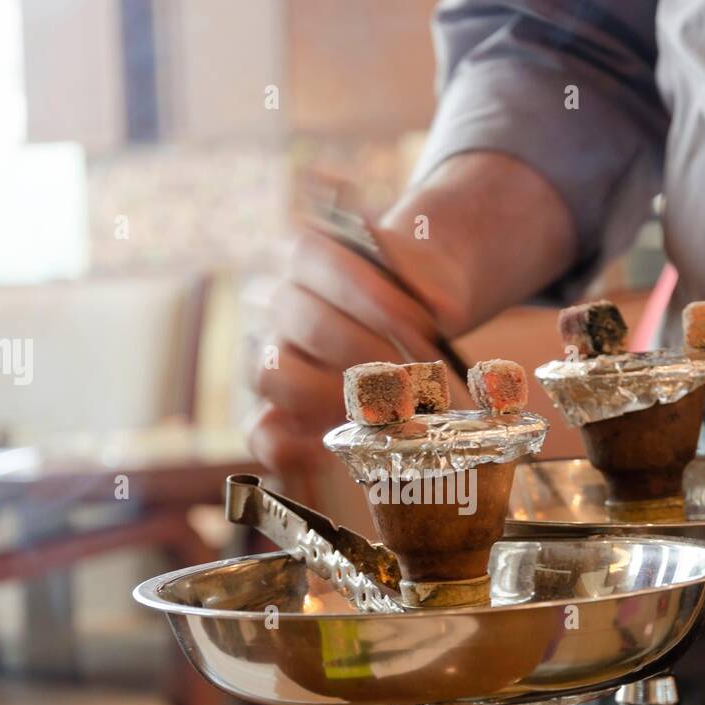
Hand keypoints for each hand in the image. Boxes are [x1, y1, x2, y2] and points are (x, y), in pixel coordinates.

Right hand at [247, 224, 466, 471]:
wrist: (412, 317)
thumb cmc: (415, 292)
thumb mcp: (429, 271)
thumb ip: (433, 280)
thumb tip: (445, 309)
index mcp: (304, 253)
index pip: (315, 257)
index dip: (369, 293)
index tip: (422, 320)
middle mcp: (275, 300)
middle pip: (305, 322)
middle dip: (368, 352)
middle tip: (415, 374)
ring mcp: (270, 355)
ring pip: (273, 374)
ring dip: (334, 395)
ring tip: (385, 407)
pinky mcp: (275, 407)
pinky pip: (259, 431)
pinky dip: (284, 446)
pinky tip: (321, 451)